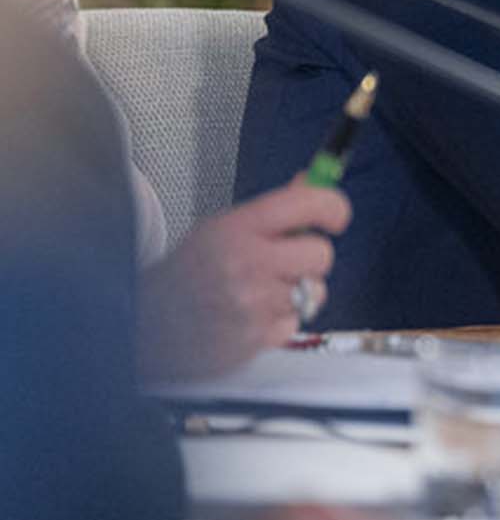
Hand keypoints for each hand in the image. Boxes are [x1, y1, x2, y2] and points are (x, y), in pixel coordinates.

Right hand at [138, 178, 347, 380]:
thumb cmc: (189, 274)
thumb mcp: (222, 229)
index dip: (333, 207)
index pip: (307, 203)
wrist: (144, 325)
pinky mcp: (254, 340)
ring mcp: (251, 304)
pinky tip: (251, 317)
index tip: (335, 216)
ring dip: (299, 292)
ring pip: (315, 291)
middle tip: (286, 262)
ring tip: (263, 291)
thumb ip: (272, 211)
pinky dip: (281, 321)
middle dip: (311, 257)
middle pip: (321, 253)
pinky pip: (297, 323)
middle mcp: (245, 264)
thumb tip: (313, 180)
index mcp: (236, 228)